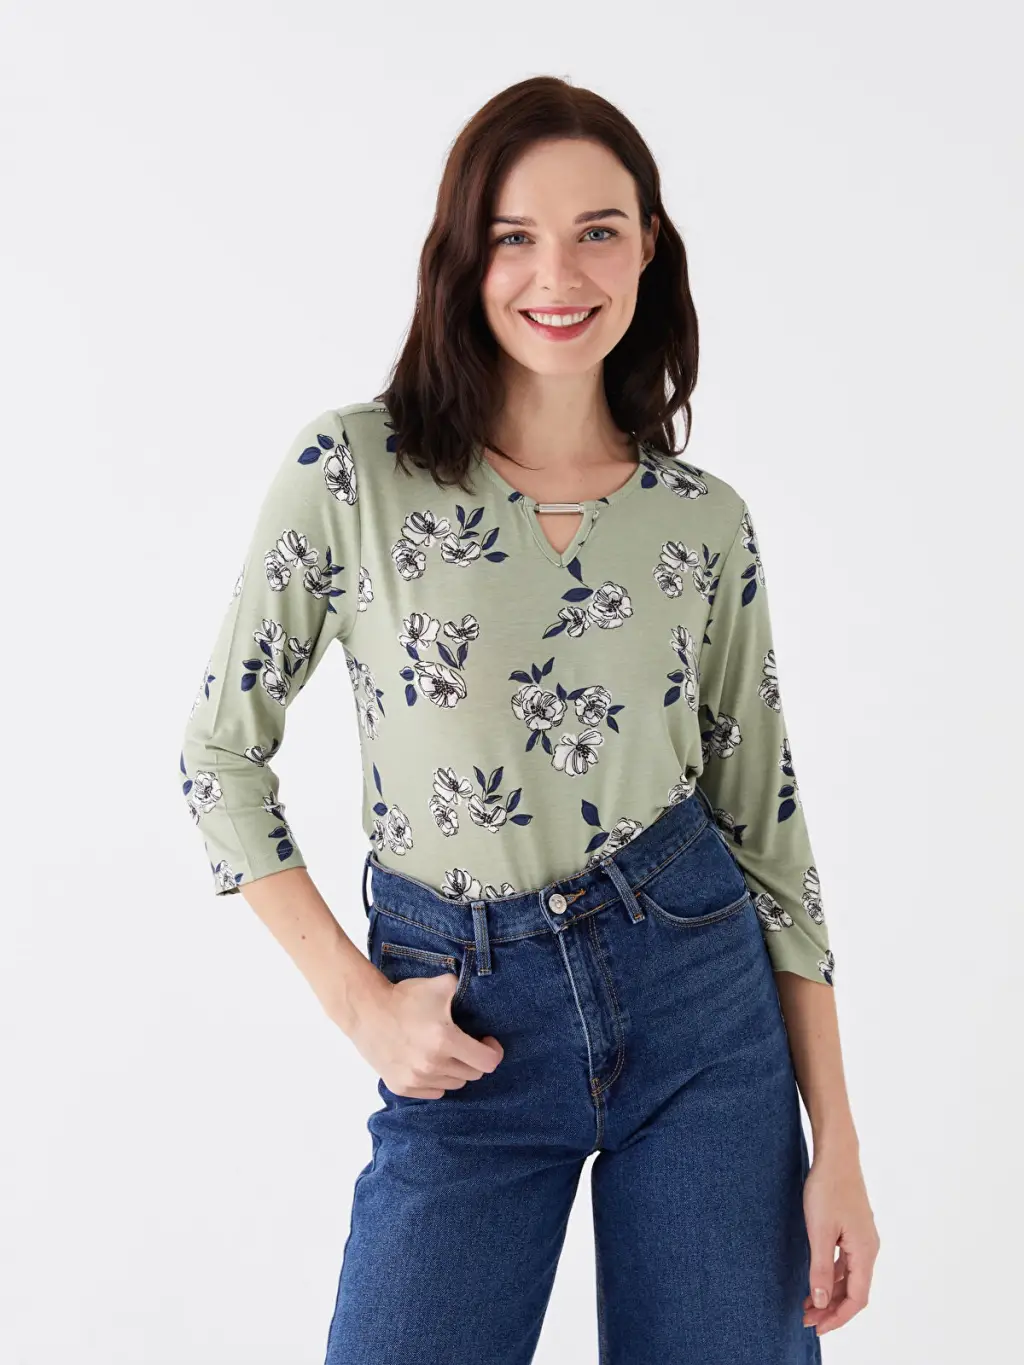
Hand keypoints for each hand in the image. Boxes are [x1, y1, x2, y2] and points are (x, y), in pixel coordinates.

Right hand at [348, 967, 503, 1098]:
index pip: (487, 1062)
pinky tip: (427, 1061)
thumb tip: (486, 992)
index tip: (486, 1041)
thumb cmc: (404, 997)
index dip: (492, 1051)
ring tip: (443, 1051)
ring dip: (455, 1070)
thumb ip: (467, 989)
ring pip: (454, 1085)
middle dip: (473, 1058)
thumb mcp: (441, 985)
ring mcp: (416, 1079)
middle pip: (472, 1074)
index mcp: (445, 1040)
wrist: (366, 1010)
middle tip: (464, 1043)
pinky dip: (436, 1080)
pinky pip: (433, 1092)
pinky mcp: (402, 1087)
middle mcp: (432, 1065)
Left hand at [801, 1143, 879, 1336]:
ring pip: (849, 1277)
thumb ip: (820, 1269)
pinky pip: (845, 1262)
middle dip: (832, 1310)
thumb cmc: (827, 1189)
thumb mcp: (819, 1232)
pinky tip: (816, 1280)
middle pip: (854, 1291)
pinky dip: (831, 1276)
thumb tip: (821, 1302)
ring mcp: (862, 1239)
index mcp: (865, 1252)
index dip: (838, 1318)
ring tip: (807, 1305)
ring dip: (830, 1294)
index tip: (818, 1329)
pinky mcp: (854, 1230)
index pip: (857, 1299)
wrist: (836, 1155)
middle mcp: (869, 1249)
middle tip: (807, 1320)